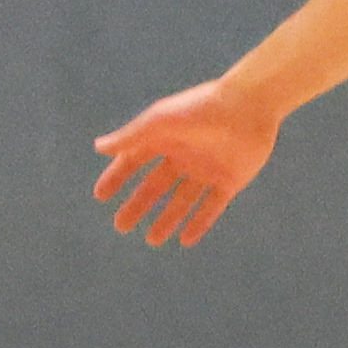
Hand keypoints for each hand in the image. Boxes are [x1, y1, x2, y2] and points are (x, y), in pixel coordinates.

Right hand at [91, 82, 276, 249]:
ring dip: (167, 220)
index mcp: (165, 137)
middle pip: (156, 185)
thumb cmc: (199, 109)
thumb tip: (98, 147)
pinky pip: (212, 206)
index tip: (101, 196)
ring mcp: (207, 168)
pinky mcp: (230, 180)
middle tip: (120, 226)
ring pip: (183, 200)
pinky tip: (185, 240)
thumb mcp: (158, 122)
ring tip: (152, 240)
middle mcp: (184, 154)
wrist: (248, 106)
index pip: (134, 161)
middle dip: (138, 205)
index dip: (117, 177)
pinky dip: (199, 223)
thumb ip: (130, 137)